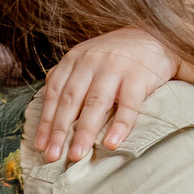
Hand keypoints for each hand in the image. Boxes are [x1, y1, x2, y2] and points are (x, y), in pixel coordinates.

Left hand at [32, 28, 175, 161]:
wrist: (153, 37)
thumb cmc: (114, 56)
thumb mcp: (85, 60)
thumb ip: (66, 80)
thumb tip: (46, 113)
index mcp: (74, 60)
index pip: (55, 93)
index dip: (45, 121)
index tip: (40, 146)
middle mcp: (91, 62)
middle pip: (71, 101)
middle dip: (60, 131)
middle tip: (52, 156)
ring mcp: (115, 68)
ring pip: (96, 104)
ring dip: (85, 132)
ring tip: (77, 155)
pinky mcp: (138, 76)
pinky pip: (128, 105)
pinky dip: (120, 126)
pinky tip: (112, 144)